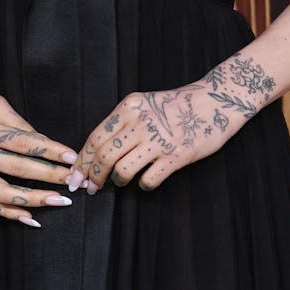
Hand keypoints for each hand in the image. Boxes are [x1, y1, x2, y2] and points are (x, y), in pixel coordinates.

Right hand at [0, 80, 77, 226]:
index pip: (24, 143)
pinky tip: (30, 217)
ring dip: (33, 200)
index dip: (50, 151)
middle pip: (18, 169)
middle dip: (49, 176)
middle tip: (74, 182)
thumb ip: (17, 122)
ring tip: (57, 201)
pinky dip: (9, 213)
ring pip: (2, 194)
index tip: (72, 156)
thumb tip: (44, 141)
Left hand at [70, 53, 276, 192]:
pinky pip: (148, 181)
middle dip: (92, 177)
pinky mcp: (176, 156)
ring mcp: (158, 140)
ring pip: (122, 171)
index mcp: (129, 107)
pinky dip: (143, 186)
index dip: (81, 161)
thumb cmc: (177, 105)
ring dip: (117, 182)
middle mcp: (140, 122)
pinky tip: (146, 181)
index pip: (95, 137)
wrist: (214, 101)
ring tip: (120, 182)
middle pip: (103, 156)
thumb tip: (97, 151)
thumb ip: (122, 122)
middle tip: (89, 189)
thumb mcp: (144, 104)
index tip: (75, 176)